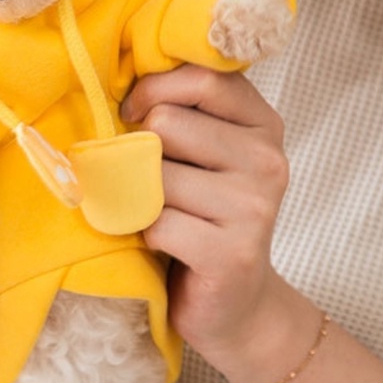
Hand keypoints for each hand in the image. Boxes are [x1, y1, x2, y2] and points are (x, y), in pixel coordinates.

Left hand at [121, 64, 291, 380]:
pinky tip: (165, 245)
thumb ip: (179, 111)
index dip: (151, 89)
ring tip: (159, 214)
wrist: (237, 305)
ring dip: (139, 198)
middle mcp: (268, 161)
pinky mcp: (232, 254)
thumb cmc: (204, 216)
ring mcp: (254, 209)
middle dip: (140, 151)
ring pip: (155, 176)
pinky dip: (145, 235)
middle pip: (167, 124)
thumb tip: (115, 77)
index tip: (131, 112)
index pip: (201, 79)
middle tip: (146, 178)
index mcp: (263, 125)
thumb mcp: (202, 153)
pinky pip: (156, 224)